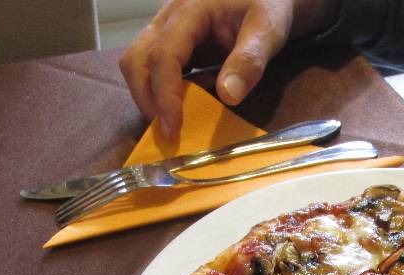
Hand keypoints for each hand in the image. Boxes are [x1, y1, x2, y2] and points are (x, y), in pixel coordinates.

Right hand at [120, 0, 340, 139]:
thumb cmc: (268, 5)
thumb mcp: (267, 29)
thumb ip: (250, 60)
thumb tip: (227, 96)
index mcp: (189, 10)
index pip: (163, 55)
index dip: (165, 95)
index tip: (174, 129)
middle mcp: (168, 18)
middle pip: (135, 60)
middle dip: (147, 100)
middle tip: (169, 134)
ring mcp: (165, 30)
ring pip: (138, 66)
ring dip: (151, 98)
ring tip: (177, 122)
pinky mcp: (171, 44)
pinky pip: (154, 70)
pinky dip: (164, 93)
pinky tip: (191, 103)